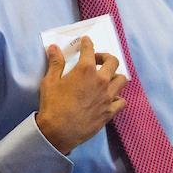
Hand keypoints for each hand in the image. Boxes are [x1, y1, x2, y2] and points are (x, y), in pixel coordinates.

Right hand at [36, 37, 127, 154]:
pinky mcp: (110, 111)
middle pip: (113, 61)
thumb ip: (55, 63)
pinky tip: (110, 97)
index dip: (87, 43)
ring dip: (115, 76)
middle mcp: (100, 80)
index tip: (86, 41)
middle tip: (97, 60)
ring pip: (122, 80)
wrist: (59, 131)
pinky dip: (118, 97)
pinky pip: (122, 101)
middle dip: (106, 57)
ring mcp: (108, 96)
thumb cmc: (53, 105)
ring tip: (106, 78)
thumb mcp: (50, 81)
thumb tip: (54, 48)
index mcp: (85, 70)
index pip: (89, 50)